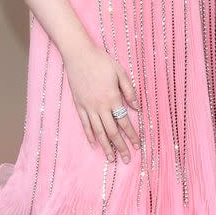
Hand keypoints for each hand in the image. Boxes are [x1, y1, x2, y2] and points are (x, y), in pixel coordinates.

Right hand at [65, 41, 138, 161]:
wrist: (78, 55)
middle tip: (126, 159)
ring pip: (98, 131)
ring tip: (111, 158)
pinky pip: (85, 124)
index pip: (125, 122)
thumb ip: (129, 91)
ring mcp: (88, 107)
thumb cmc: (101, 61)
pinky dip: (90, 135)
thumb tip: (137, 107)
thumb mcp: (120, 72)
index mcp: (113, 98)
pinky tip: (94, 144)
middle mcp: (100, 106)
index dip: (132, 135)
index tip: (137, 145)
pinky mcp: (79, 105)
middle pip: (112, 131)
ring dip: (106, 146)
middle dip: (121, 147)